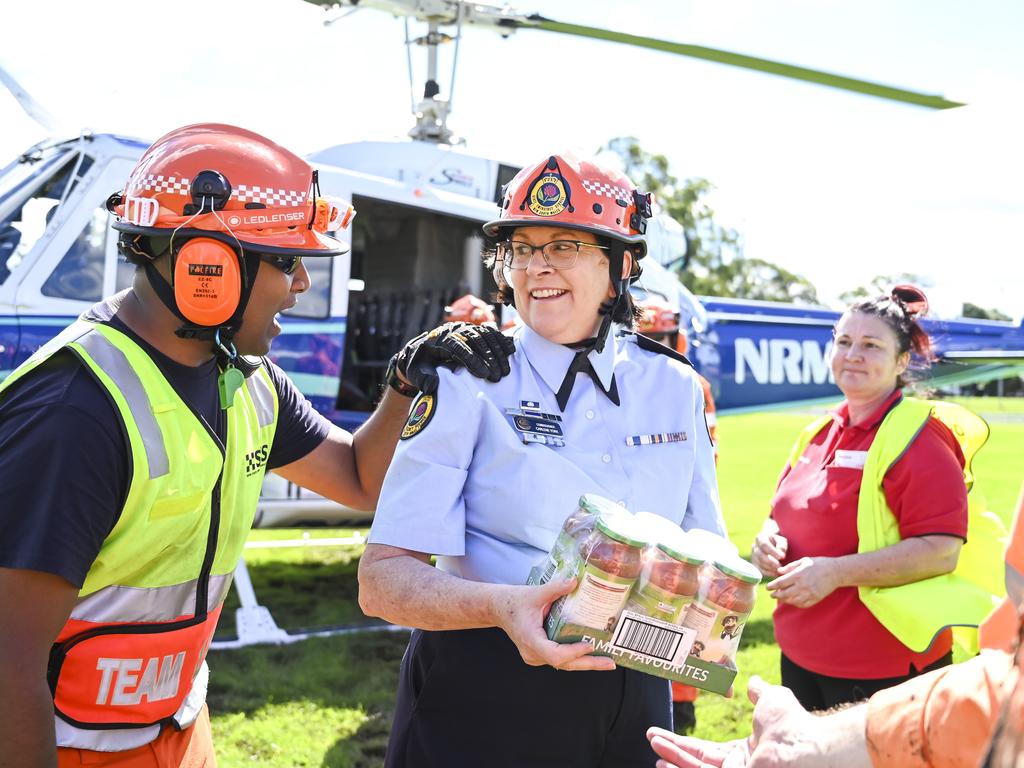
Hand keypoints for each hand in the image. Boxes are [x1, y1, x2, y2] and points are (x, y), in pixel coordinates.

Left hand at [391, 322, 515, 394]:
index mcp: (440, 339)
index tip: (483, 374)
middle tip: (497, 377)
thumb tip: (431, 386)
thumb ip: (422, 379)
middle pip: (475, 340)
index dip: (472, 359)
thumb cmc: (422, 364)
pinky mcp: (475, 330)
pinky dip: (502, 341)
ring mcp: (466, 328)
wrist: (424, 350)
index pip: (458, 346)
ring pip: (485, 335)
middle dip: (488, 358)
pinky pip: (491, 332)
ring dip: (497, 353)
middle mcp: (455, 330)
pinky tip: (511, 352)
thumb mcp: (416, 372)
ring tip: (505, 372)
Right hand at [491, 579, 616, 671]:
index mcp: (531, 639)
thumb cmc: (514, 602)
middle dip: (588, 664)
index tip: (589, 645)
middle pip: (564, 664)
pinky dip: (576, 657)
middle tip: (609, 663)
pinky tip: (592, 653)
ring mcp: (536, 656)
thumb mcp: (534, 593)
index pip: (554, 654)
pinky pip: (560, 659)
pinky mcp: (540, 655)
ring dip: (585, 662)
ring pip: (563, 664)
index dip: (572, 653)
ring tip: (607, 660)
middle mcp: (533, 653)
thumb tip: (575, 581)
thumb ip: (555, 588)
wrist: (498, 608)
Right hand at [647, 676, 817, 767]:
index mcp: (745, 754)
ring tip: (653, 749)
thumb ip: (760, 693)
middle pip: (696, 762)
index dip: (683, 743)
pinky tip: (663, 762)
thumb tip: (754, 681)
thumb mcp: (772, 701)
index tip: (662, 734)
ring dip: (673, 759)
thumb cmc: (793, 726)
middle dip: (672, 751)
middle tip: (651, 739)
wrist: (804, 747)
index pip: (706, 750)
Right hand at [750, 518, 787, 578]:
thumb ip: (782, 546)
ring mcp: (753, 556)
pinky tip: (776, 574)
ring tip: (779, 570)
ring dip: (770, 568)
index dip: (772, 551)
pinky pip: (759, 570)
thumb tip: (781, 555)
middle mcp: (754, 547)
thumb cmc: (778, 542)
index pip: (764, 544)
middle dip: (770, 562)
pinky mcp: (755, 565)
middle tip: (780, 566)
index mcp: (760, 538)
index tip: (782, 557)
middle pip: (760, 555)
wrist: (773, 545)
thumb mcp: (781, 540)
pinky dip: (768, 573)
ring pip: (759, 564)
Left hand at [766, 557, 840, 607]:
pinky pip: (802, 604)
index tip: (767, 587)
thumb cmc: (818, 564)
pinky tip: (792, 601)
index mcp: (798, 575)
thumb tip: (779, 572)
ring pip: (792, 601)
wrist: (836, 572)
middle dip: (776, 595)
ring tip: (780, 598)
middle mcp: (803, 586)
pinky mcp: (815, 599)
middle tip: (771, 594)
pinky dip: (795, 604)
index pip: (781, 583)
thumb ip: (790, 567)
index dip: (772, 586)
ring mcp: (809, 594)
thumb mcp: (803, 561)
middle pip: (784, 594)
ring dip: (785, 600)